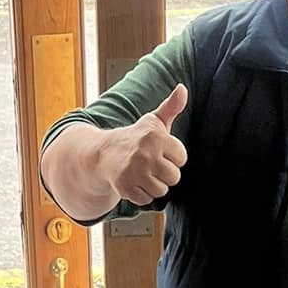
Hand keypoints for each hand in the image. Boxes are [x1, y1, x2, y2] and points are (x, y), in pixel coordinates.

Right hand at [103, 84, 188, 206]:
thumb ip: (172, 107)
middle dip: (165, 173)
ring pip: (161, 190)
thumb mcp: (154, 121)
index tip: (160, 151)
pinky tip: (134, 182)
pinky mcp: (126, 187)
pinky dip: (141, 194)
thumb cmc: (136, 138)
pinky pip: (146, 199)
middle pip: (174, 177)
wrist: (105, 154)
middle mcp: (146, 154)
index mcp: (156, 137)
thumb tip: (183, 88)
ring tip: (143, 173)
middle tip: (151, 164)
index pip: (182, 158)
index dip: (172, 157)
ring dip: (153, 185)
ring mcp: (135, 172)